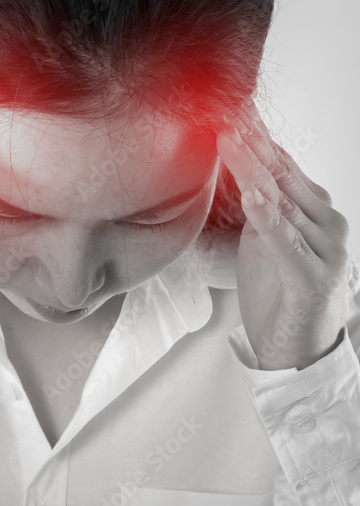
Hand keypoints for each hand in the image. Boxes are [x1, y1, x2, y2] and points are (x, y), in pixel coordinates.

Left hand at [217, 100, 350, 370]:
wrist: (298, 350)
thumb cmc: (279, 294)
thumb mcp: (263, 242)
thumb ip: (257, 210)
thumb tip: (238, 177)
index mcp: (313, 211)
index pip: (282, 165)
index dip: (256, 137)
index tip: (230, 108)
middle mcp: (325, 222)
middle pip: (284, 174)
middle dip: (253, 142)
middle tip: (226, 110)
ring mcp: (325, 248)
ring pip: (284, 201)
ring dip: (255, 169)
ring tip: (230, 140)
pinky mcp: (313, 277)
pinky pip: (287, 241)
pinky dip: (270, 217)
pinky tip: (254, 193)